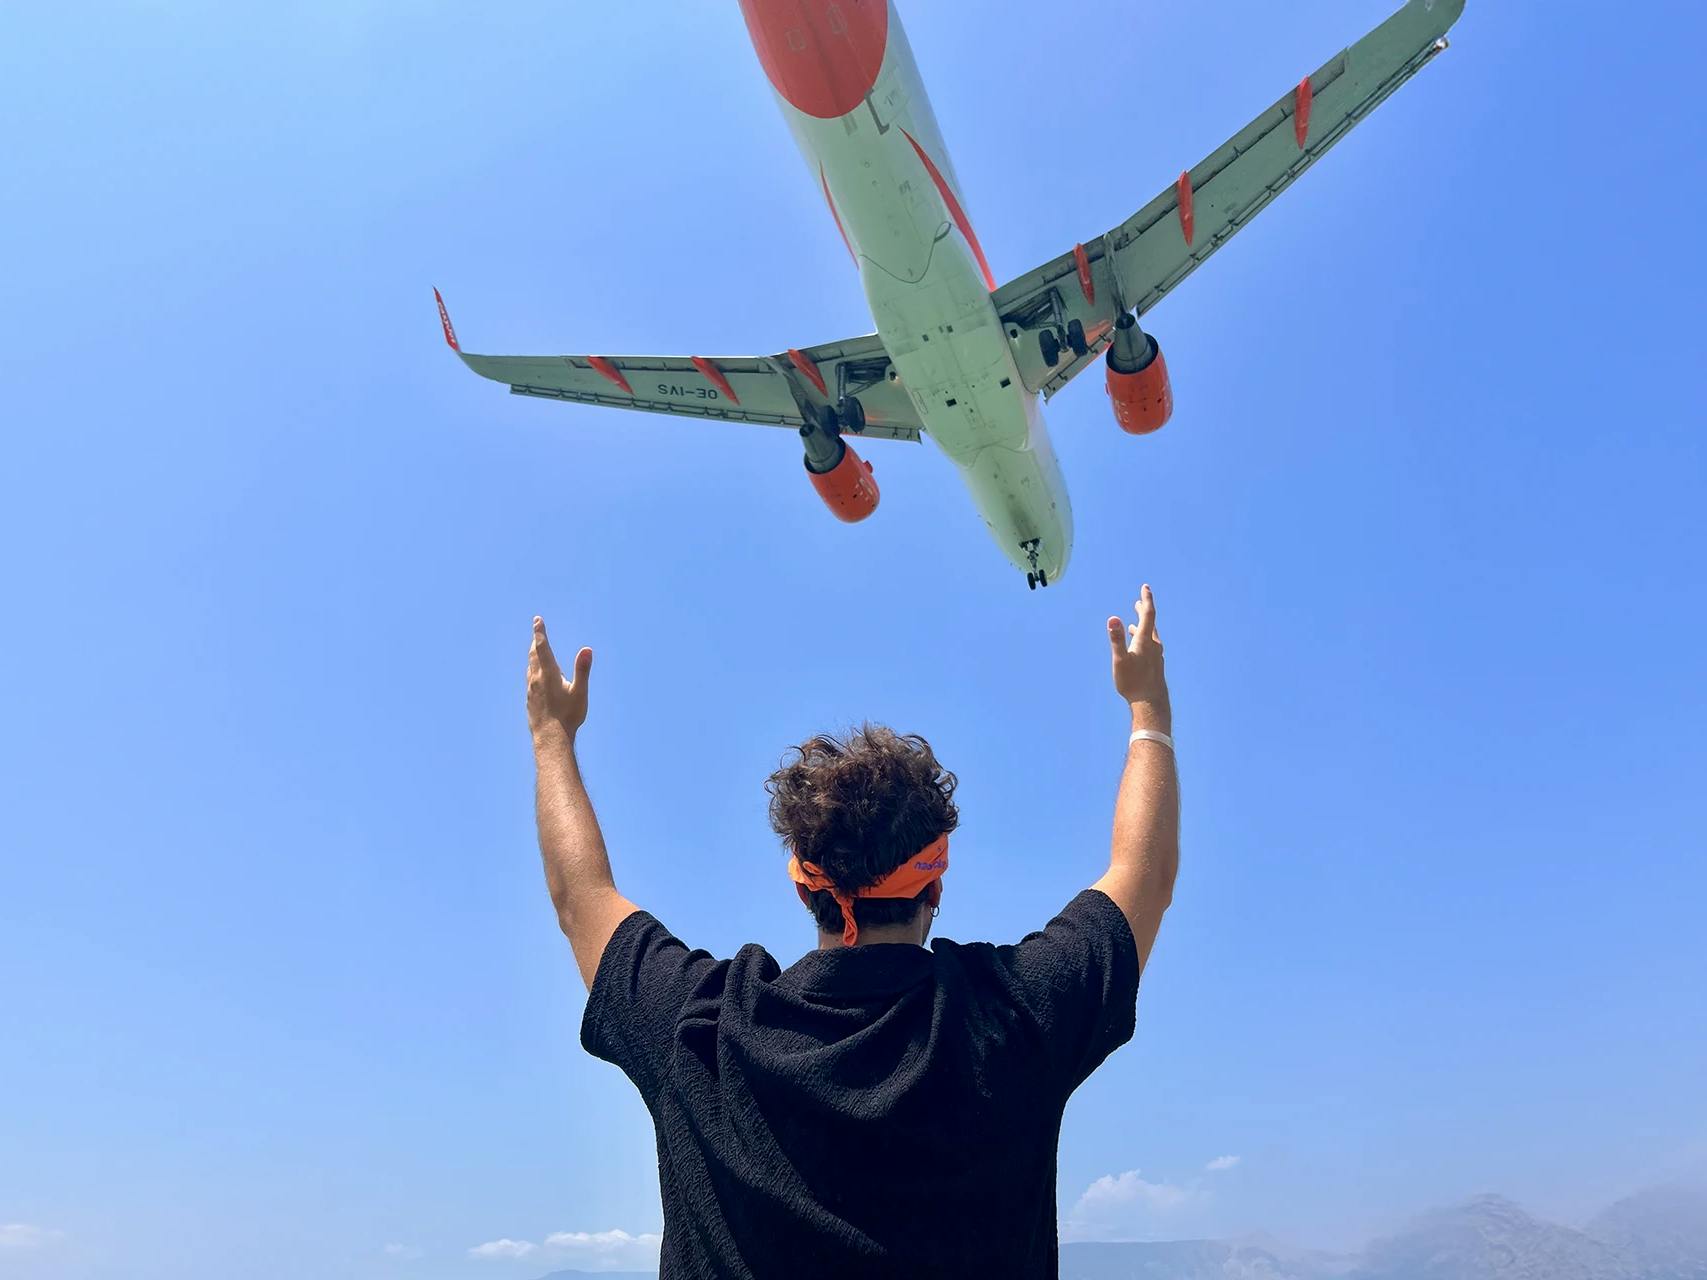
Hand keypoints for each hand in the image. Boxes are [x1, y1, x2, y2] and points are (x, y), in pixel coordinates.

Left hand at [527, 617, 591, 744]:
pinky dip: (533, 672)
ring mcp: (531, 691)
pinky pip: (530, 681)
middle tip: (537, 632)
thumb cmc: (568, 715)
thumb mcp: (580, 691)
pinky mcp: (530, 701)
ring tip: (535, 652)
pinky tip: (536, 679)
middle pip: (533, 655)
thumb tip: (587, 649)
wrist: (550, 738)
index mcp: (548, 673)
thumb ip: (582, 669)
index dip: (539, 632)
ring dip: (533, 657)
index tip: (537, 620)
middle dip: (536, 642)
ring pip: (530, 668)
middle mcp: (536, 679)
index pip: (542, 647)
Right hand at [1107, 585, 1170, 730]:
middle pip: (1150, 624)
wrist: (1150, 703)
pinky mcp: (1155, 665)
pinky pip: (1149, 647)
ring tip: (1134, 623)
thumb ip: (1116, 638)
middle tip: (1140, 601)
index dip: (1146, 600)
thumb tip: (1113, 618)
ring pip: (1149, 636)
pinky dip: (1142, 640)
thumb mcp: (1120, 659)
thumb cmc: (1133, 682)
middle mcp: (1153, 646)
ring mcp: (1156, 656)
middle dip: (1143, 611)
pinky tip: (1138, 647)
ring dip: (1142, 626)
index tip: (1145, 587)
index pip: (1148, 614)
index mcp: (1145, 641)